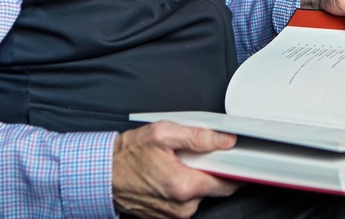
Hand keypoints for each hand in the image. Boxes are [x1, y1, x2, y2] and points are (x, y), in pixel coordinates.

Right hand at [112, 121, 239, 218]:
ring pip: (200, 195)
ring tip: (177, 163)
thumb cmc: (129, 154)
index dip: (236, 170)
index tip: (241, 160)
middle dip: (211, 170)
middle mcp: (181, 207)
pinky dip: (183, 187)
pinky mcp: (166, 217)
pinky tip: (170, 174)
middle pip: (214, 189)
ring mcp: (173, 215)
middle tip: (196, 154)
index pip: (226, 184)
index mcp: (184, 186)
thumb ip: (198, 137)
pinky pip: (186, 202)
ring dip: (195, 179)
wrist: (103, 173)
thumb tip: (225, 140)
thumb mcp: (164, 133)